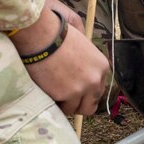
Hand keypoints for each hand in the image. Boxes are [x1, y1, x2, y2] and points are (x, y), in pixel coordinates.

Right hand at [11, 0, 108, 115]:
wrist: (42, 35)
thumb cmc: (59, 34)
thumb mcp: (84, 45)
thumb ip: (88, 61)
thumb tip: (83, 70)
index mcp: (102, 67)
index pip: (98, 90)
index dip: (86, 92)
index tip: (75, 90)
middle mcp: (95, 80)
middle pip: (90, 105)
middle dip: (78, 103)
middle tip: (65, 98)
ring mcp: (80, 89)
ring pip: (74, 109)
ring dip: (64, 104)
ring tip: (53, 93)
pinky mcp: (64, 95)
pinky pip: (60, 108)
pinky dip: (53, 103)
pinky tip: (47, 92)